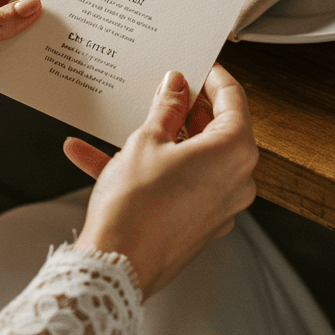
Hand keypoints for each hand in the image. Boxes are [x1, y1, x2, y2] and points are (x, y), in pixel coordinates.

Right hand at [64, 64, 257, 298]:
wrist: (116, 269)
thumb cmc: (135, 208)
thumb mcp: (146, 140)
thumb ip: (167, 108)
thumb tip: (176, 87)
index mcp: (235, 151)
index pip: (233, 98)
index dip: (212, 77)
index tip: (197, 65)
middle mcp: (237, 180)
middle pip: (216, 129)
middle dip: (185, 108)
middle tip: (162, 89)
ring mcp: (219, 205)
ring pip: (192, 157)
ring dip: (160, 139)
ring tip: (126, 121)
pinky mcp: (197, 223)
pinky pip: (176, 184)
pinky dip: (147, 170)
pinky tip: (97, 157)